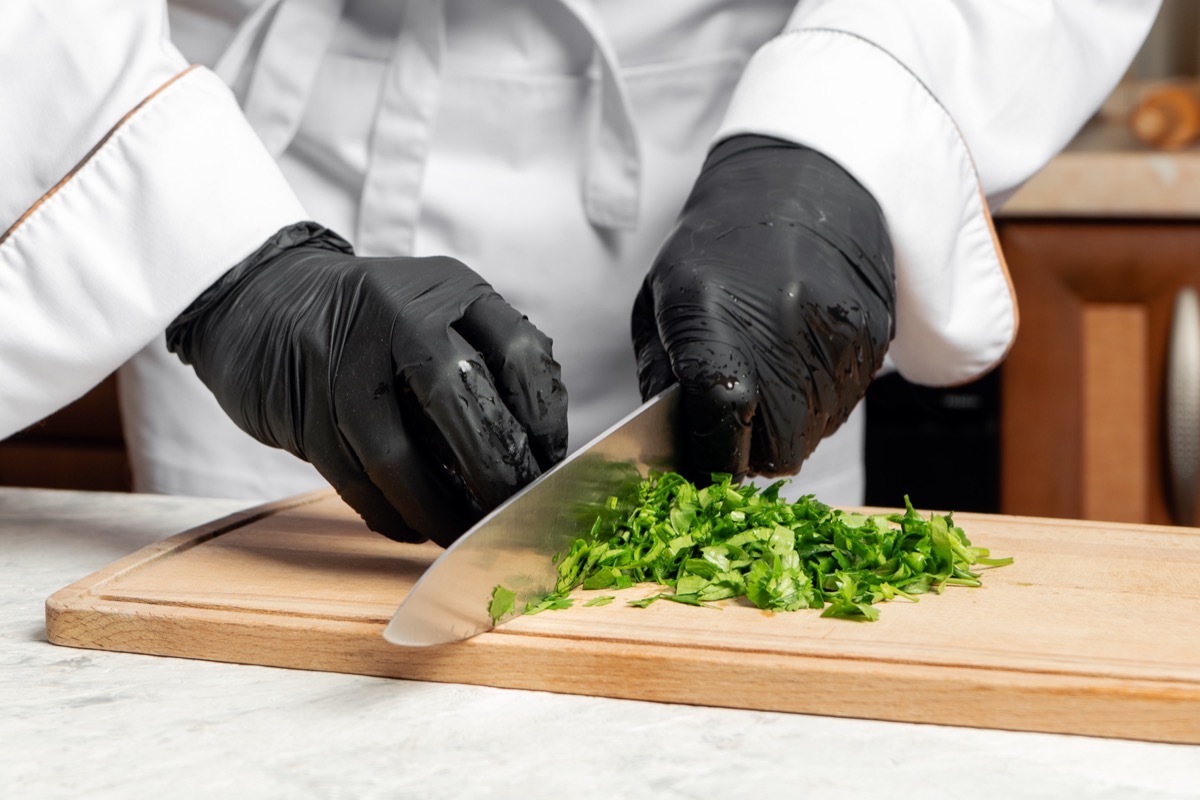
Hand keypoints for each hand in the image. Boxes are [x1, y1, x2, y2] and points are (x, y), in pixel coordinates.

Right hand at [168, 223, 566, 545]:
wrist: (265, 298)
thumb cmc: (374, 321)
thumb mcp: (437, 311)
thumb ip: (483, 361)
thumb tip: (535, 455)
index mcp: (449, 290)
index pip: (518, 354)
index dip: (542, 418)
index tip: (549, 464)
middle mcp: (398, 317)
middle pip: (461, 404)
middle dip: (496, 473)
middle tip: (516, 513)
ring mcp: (343, 363)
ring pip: (398, 458)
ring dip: (440, 511)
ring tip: (468, 536)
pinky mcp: (303, 408)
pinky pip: (354, 479)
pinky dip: (392, 514)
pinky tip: (416, 528)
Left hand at [632, 136, 894, 481]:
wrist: (801, 183)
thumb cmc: (717, 249)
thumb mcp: (661, 302)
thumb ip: (661, 381)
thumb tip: (673, 451)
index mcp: (713, 317)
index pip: (720, 422)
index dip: (709, 457)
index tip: (702, 462)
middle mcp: (780, 327)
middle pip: (775, 448)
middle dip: (750, 450)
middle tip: (737, 421)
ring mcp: (836, 335)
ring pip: (814, 434)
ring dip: (787, 427)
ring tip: (770, 373)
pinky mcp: (873, 337)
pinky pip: (843, 404)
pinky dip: (818, 400)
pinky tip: (801, 356)